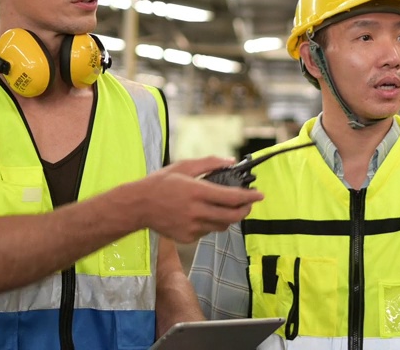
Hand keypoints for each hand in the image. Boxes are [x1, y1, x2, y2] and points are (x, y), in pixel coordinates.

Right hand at [136, 157, 263, 242]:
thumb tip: (231, 161)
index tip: (260, 195)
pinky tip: (203, 214)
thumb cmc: (161, 183)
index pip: (231, 197)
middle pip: (231, 216)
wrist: (138, 205)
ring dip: (228, 218)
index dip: (249, 197)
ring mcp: (192, 227)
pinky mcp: (187, 238)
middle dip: (245, 210)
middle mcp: (196, 212)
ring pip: (221, 226)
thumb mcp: (184, 166)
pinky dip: (210, 224)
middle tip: (248, 204)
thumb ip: (209, 163)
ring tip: (225, 208)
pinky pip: (207, 232)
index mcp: (197, 192)